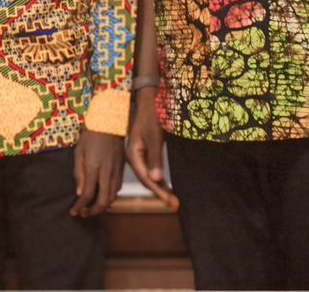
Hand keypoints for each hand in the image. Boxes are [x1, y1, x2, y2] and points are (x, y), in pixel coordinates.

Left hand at [71, 129, 123, 217]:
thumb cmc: (91, 135)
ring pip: (112, 197)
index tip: (74, 212)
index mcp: (94, 168)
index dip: (80, 207)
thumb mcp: (79, 151)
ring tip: (91, 208)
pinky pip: (117, 189)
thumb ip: (79, 173)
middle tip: (84, 214)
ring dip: (102, 206)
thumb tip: (79, 193)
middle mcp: (107, 172)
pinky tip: (102, 196)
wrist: (109, 123)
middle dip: (93, 212)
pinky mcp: (121, 169)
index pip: (88, 195)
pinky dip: (110, 196)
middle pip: (103, 201)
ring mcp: (116, 171)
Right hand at [126, 90, 177, 209]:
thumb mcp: (154, 137)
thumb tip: (157, 180)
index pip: (146, 179)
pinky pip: (151, 170)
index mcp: (132, 155)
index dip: (159, 191)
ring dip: (161, 188)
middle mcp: (134, 157)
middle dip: (161, 193)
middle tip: (176, 206)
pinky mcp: (145, 153)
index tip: (171, 202)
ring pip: (149, 177)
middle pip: (147, 180)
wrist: (150, 101)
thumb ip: (155, 159)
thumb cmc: (152, 117)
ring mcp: (139, 156)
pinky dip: (160, 180)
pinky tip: (167, 186)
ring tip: (173, 200)